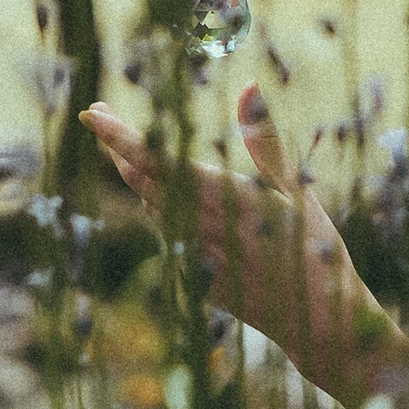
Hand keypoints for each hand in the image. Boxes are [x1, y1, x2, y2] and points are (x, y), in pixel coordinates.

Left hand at [81, 83, 400, 407]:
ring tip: (128, 148)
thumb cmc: (313, 247)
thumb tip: (247, 86)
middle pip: (142, 180)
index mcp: (230, 199)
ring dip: (136, 175)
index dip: (122, 138)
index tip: (94, 114)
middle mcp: (205, 227)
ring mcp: (194, 255)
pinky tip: (165, 194)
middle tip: (100, 114)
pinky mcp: (192, 277)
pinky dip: (160, 207)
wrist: (315, 321)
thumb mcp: (295, 188)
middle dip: (117, 145)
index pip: (161, 161)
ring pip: (149, 205)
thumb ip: (264, 138)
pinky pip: (165, 233)